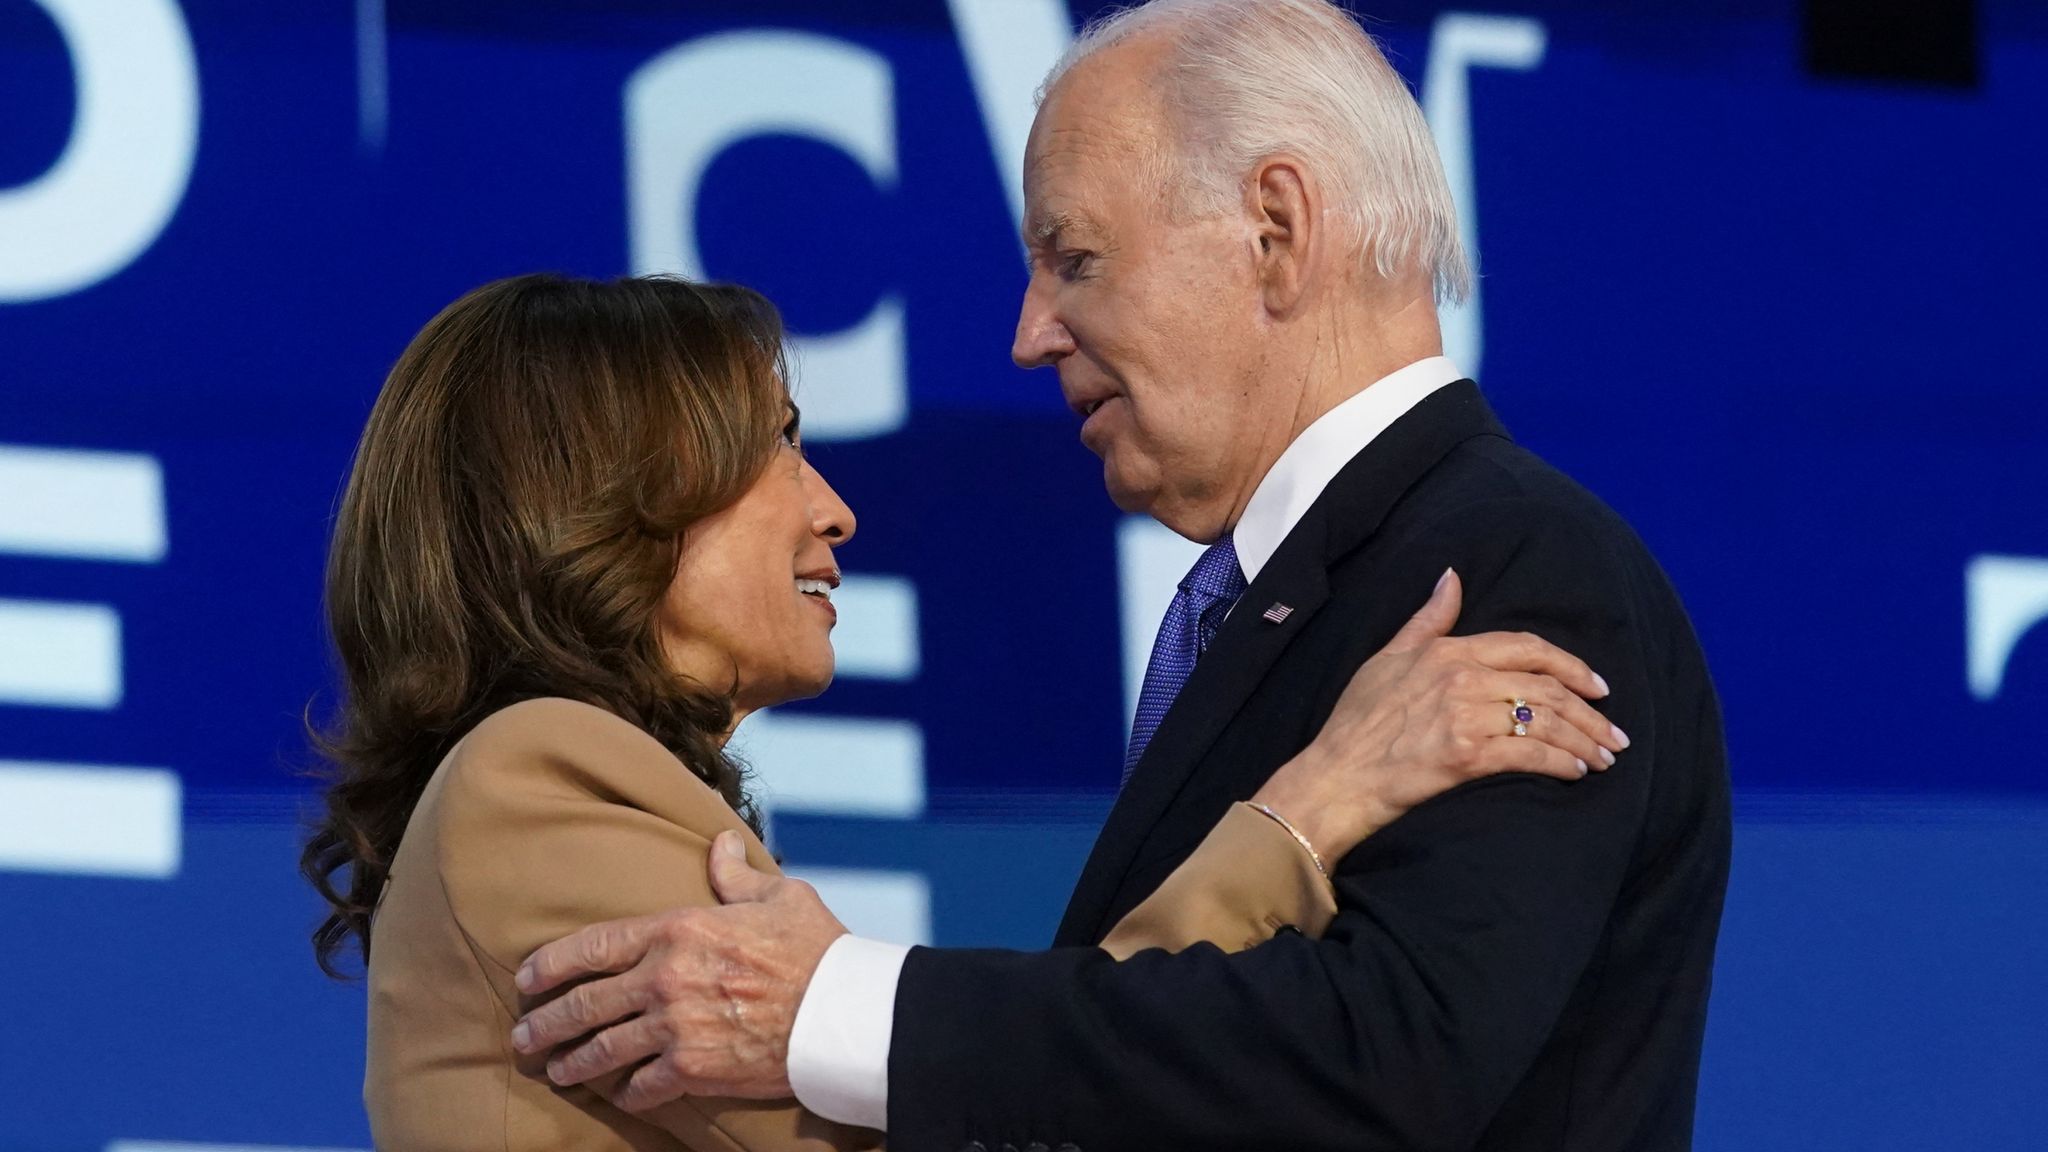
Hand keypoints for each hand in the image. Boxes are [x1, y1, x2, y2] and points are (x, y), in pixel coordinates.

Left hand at [508, 832, 846, 1110]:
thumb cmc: (815, 949)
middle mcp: (665, 979)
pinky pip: (645, 1086)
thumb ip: (735, 874)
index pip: (594, 945)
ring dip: (573, 1063)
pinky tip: (620, 1096)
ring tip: (555, 1070)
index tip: (526, 979)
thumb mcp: (778, 895)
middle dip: (546, 1022)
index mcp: (678, 930)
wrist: (841, 1011)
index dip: (551, 963)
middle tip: (523, 1036)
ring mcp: (675, 1028)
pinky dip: (628, 1093)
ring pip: (604, 1050)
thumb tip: (718, 842)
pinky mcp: (694, 1069)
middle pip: (586, 1004)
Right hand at [1251, 569, 1627, 862]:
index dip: (1571, 667)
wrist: (1334, 779)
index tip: (1598, 687)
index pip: (1527, 648)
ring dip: (1583, 741)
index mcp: (1446, 651)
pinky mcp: (1466, 756)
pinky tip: (1577, 773)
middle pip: (1547, 688)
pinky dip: (1561, 763)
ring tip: (1604, 758)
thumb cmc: (1355, 724)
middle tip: (1614, 734)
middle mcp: (1460, 677)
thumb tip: (1451, 577)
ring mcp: (1464, 716)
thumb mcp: (1387, 659)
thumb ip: (1427, 621)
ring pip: (1546, 721)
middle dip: (1590, 713)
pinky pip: (1530, 755)